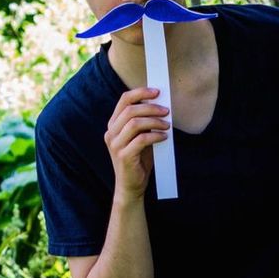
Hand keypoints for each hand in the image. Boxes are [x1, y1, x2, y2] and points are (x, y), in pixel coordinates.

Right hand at [106, 86, 169, 201]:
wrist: (131, 185)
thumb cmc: (138, 160)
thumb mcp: (141, 137)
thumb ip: (145, 123)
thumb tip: (161, 107)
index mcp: (114, 125)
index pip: (123, 101)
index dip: (140, 93)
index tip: (156, 92)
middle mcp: (111, 133)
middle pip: (130, 110)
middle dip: (151, 107)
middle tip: (166, 111)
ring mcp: (115, 145)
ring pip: (135, 123)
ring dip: (154, 121)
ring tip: (167, 125)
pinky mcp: (123, 156)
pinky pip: (141, 139)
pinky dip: (155, 136)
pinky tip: (164, 137)